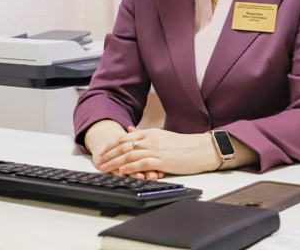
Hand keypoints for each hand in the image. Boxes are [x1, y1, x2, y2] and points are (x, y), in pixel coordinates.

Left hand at [95, 126, 219, 176]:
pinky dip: (131, 166)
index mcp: (150, 133)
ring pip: (130, 155)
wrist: (201, 149)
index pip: (125, 138)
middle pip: (124, 146)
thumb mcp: (161, 135)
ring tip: (105, 168)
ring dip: (115, 163)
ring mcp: (156, 149)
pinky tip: (123, 170)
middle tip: (98, 162)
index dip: (112, 145)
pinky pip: (143, 163)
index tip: (102, 152)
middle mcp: (151, 139)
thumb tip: (130, 129)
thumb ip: (144, 134)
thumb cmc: (184, 145)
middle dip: (109, 155)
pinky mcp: (163, 160)